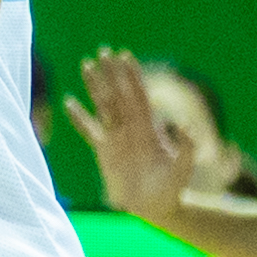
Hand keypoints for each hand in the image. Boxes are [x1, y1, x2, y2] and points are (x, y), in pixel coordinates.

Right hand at [63, 48, 189, 218]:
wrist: (155, 206)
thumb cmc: (172, 187)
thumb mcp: (183, 168)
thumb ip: (186, 147)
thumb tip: (184, 124)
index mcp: (150, 127)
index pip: (139, 95)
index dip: (132, 76)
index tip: (125, 55)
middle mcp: (132, 127)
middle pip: (119, 93)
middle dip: (112, 72)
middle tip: (103, 50)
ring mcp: (116, 137)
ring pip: (103, 105)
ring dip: (95, 85)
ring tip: (86, 64)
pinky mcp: (104, 151)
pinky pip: (89, 130)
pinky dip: (79, 117)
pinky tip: (69, 102)